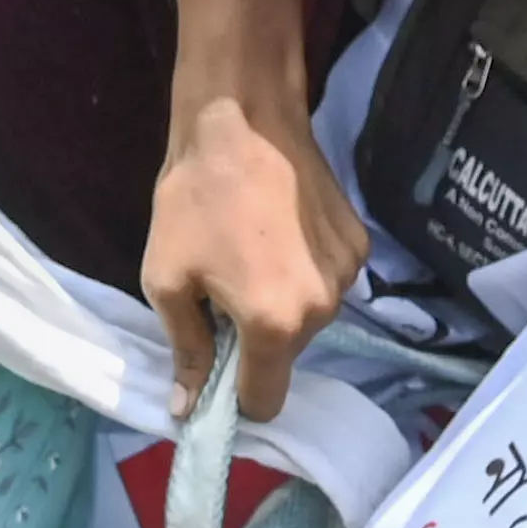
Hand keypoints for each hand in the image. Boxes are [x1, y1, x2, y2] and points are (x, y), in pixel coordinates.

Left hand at [145, 83, 367, 419]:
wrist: (243, 119)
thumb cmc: (194, 199)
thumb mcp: (166, 277)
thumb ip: (185, 348)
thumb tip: (186, 408)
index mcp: (274, 323)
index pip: (265, 400)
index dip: (235, 396)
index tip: (214, 367)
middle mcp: (323, 308)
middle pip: (286, 357)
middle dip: (254, 340)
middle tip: (223, 291)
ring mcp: (349, 275)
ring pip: (308, 320)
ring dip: (280, 305)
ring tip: (252, 255)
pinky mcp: (361, 244)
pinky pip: (327, 284)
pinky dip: (303, 274)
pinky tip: (281, 234)